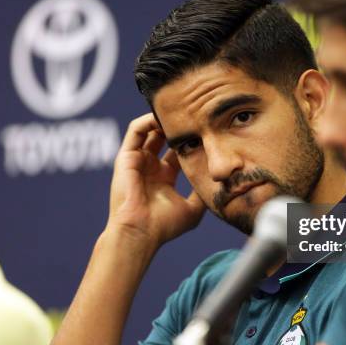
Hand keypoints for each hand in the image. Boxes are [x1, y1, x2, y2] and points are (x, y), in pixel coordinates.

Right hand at [106, 113, 205, 245]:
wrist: (140, 233)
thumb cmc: (164, 226)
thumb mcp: (192, 208)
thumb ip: (202, 192)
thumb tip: (220, 181)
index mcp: (163, 178)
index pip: (177, 152)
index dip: (190, 141)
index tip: (206, 131)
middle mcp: (149, 168)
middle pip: (163, 138)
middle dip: (177, 127)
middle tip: (194, 115)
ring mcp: (137, 161)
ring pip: (149, 130)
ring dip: (163, 120)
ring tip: (181, 112)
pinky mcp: (126, 156)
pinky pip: (136, 130)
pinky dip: (149, 119)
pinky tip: (165, 117)